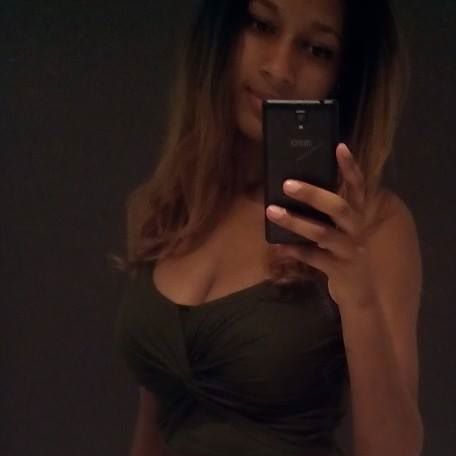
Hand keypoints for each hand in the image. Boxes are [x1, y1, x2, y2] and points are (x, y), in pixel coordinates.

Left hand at [265, 143, 377, 308]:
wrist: (360, 292)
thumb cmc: (343, 253)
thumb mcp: (340, 231)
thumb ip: (325, 215)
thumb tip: (292, 193)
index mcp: (357, 216)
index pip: (358, 186)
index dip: (351, 167)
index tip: (339, 146)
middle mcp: (356, 230)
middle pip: (338, 207)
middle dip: (313, 194)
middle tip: (287, 184)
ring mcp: (349, 250)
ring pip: (322, 233)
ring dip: (295, 222)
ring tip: (272, 211)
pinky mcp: (340, 270)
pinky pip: (314, 258)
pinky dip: (294, 250)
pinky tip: (277, 246)